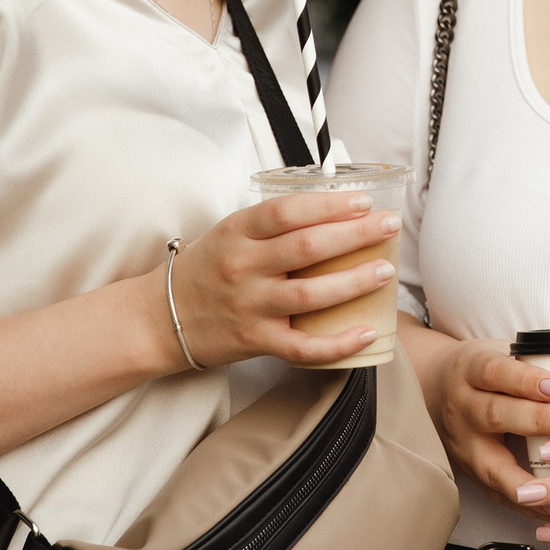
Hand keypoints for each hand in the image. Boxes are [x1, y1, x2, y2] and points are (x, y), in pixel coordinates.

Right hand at [168, 190, 399, 367]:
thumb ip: (272, 224)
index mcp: (237, 232)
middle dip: (356, 234)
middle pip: (308, 247)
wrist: (161, 318)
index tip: (362, 202)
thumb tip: (332, 208)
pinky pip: (303, 347)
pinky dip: (338, 342)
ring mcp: (250, 306)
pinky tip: (366, 332)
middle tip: (388, 227)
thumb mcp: (230, 233)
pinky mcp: (256, 341)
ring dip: (354, 281)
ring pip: (311, 295)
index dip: (329, 205)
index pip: (288, 211)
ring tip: (385, 271)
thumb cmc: (205, 270)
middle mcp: (243, 267)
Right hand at [415, 336, 549, 520]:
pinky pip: (498, 494)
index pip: (496, 373)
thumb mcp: (499, 353)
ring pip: (493, 465)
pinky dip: (529, 505)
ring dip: (532, 480)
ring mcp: (463, 445)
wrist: (435, 392)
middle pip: (495, 415)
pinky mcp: (470, 473)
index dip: (527, 381)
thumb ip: (534, 361)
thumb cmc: (481, 373)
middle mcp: (462, 409)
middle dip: (537, 422)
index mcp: (470, 371)